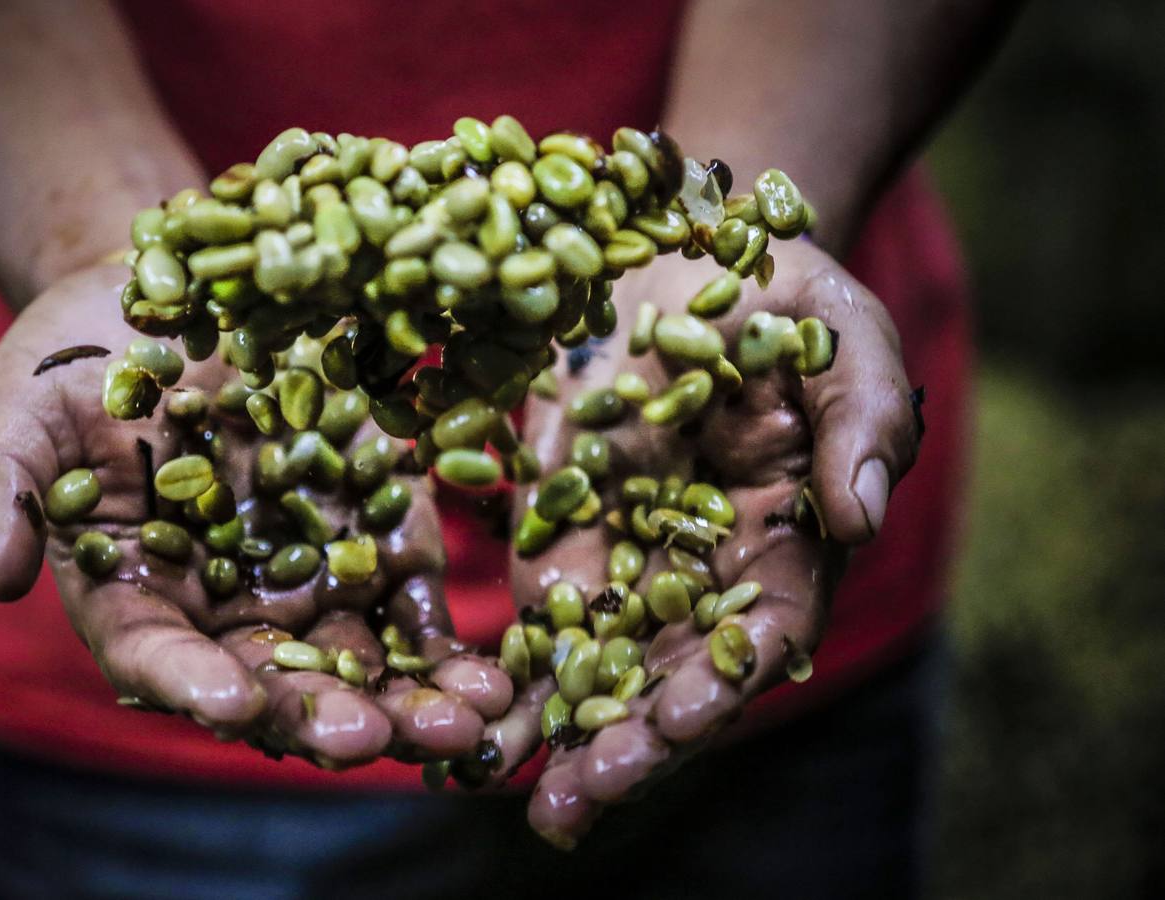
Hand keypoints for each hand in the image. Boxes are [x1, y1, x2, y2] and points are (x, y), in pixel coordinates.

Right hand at [0, 264, 510, 768]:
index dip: (189, 682)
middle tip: (372, 738)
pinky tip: (499, 676)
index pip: (157, 657)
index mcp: (135, 594)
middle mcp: (224, 608)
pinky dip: (452, 647)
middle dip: (322, 715)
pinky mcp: (376, 539)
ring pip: (358, 666)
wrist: (176, 302)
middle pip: (273, 683)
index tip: (230, 702)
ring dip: (413, 705)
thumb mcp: (18, 404)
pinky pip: (415, 607)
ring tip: (467, 723)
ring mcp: (307, 579)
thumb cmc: (77, 358)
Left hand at [483, 240, 919, 845]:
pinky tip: (473, 729)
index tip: (681, 718)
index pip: (763, 632)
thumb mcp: (844, 340)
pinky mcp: (564, 539)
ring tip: (533, 804)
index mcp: (787, 539)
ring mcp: (630, 562)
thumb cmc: (789, 299)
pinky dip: (512, 680)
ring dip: (570, 737)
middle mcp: (707, 572)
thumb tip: (861, 516)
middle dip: (635, 741)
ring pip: (604, 670)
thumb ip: (861, 423)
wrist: (682, 260)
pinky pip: (538, 621)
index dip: (727, 680)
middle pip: (676, 677)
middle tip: (582, 796)